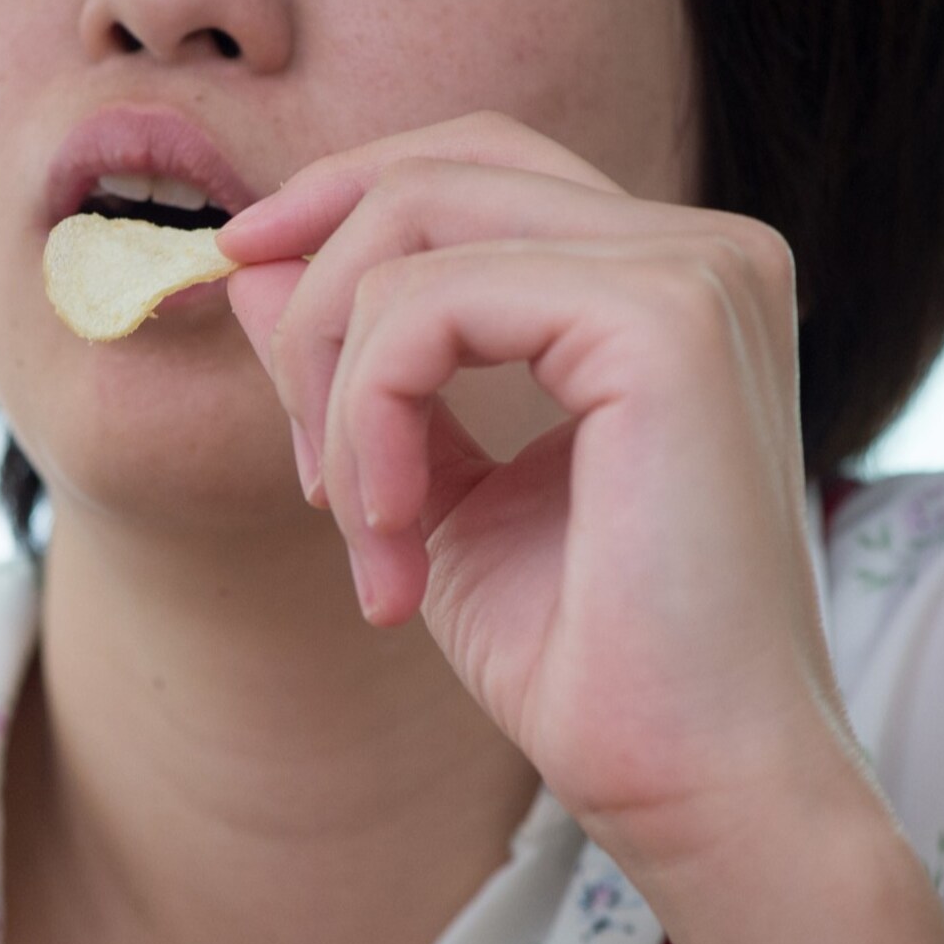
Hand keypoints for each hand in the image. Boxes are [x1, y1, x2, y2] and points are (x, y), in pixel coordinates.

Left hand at [216, 112, 866, 868]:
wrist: (686, 780)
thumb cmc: (580, 653)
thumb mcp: (424, 475)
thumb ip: (352, 357)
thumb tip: (250, 260)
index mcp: (662, 279)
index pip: (473, 164)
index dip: (339, 200)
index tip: (240, 276)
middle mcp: (702, 247)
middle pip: (440, 164)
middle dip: (315, 283)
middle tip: (297, 456)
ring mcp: (695, 269)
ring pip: (415, 227)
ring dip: (336, 380)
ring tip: (361, 523)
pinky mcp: (668, 316)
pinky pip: (429, 304)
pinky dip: (368, 412)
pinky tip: (392, 528)